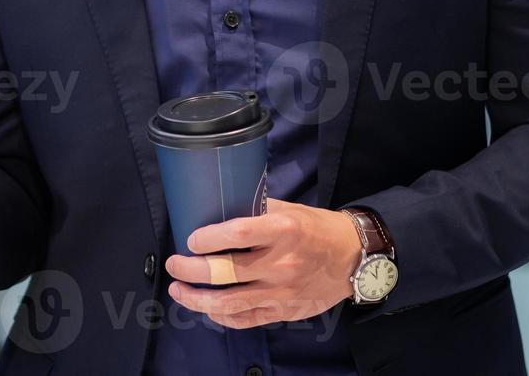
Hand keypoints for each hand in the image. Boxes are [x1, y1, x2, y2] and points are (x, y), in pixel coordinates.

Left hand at [163, 198, 361, 327]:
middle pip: (226, 271)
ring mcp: (283, 291)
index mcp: (282, 230)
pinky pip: (247, 319)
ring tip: (178, 289)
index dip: (206, 239)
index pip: (236, 235)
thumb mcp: (288, 209)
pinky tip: (207, 308)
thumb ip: (254, 211)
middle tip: (174, 263)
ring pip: (231, 302)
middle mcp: (281, 263)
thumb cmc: (316, 228)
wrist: (353, 258)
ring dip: (198, 298)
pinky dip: (222, 316)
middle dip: (191, 269)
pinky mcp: (285, 311)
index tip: (190, 239)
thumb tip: (216, 209)